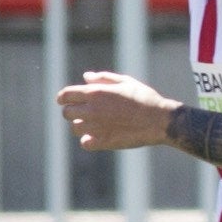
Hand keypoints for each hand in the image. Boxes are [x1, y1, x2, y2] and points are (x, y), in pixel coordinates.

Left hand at [57, 71, 177, 151]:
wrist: (158, 120)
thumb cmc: (144, 97)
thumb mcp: (125, 81)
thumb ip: (103, 78)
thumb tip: (85, 77)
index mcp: (95, 93)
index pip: (66, 95)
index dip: (63, 98)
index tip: (65, 100)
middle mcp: (92, 110)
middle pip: (67, 113)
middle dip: (72, 111)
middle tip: (84, 111)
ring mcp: (96, 128)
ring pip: (75, 129)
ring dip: (82, 125)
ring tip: (95, 123)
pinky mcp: (103, 142)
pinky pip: (85, 143)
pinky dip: (89, 140)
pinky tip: (98, 136)